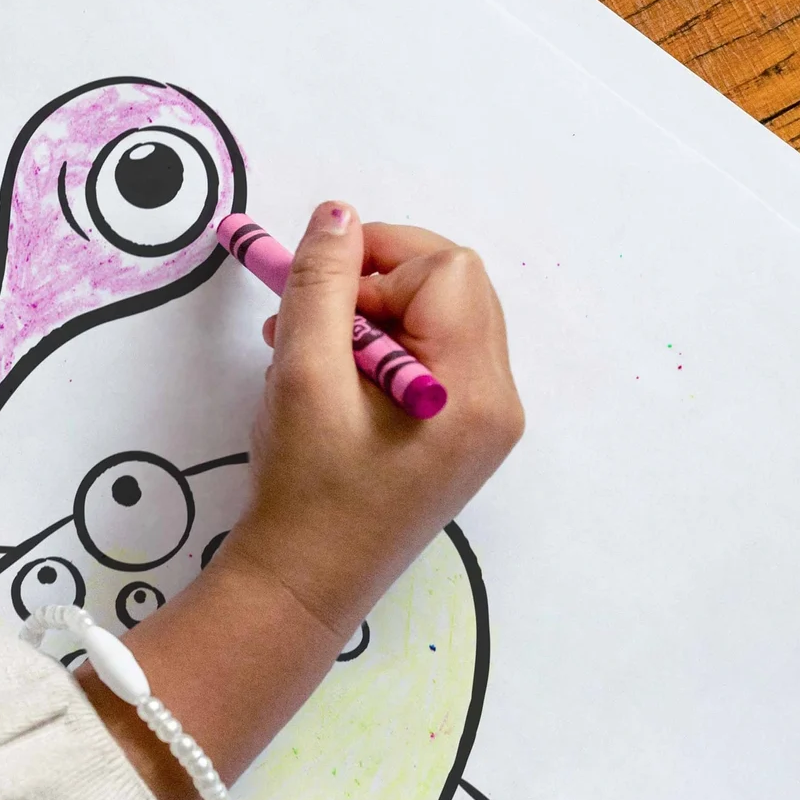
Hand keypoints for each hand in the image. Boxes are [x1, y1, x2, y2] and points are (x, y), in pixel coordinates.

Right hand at [81, 202, 520, 799]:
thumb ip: (322, 283)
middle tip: (310, 315)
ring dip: (371, 314)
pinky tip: (328, 375)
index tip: (315, 289)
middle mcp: (497, 402)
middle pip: (453, 287)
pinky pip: (433, 357)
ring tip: (305, 348)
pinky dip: (379, 347)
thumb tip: (337, 214)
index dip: (378, 259)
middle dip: (376, 282)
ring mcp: (483, 422)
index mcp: (474, 390)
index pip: (446, 269)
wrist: (303, 585)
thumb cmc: (305, 489)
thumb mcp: (302, 373)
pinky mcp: (459, 436)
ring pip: (440, 318)